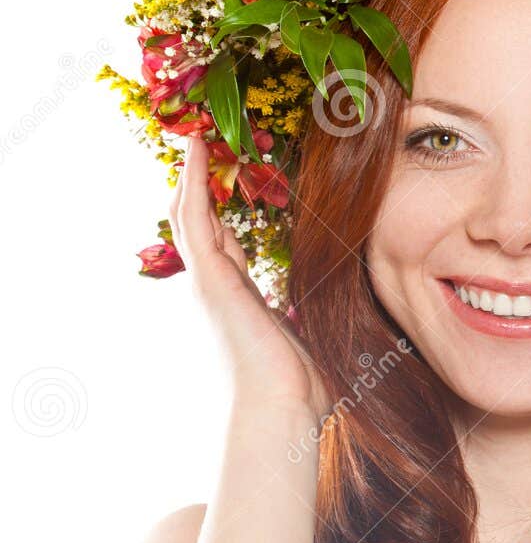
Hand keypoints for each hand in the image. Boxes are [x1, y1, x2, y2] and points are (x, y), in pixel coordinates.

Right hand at [169, 134, 330, 418]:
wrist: (281, 409)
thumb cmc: (300, 386)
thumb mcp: (307, 336)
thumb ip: (309, 317)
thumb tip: (330, 311)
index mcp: (238, 300)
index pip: (222, 244)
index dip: (220, 210)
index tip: (226, 180)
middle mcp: (215, 288)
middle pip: (197, 224)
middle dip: (198, 184)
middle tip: (202, 143)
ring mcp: (207, 282)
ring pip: (188, 215)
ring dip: (191, 173)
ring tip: (196, 134)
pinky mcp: (209, 278)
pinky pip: (194, 218)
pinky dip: (193, 181)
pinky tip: (198, 149)